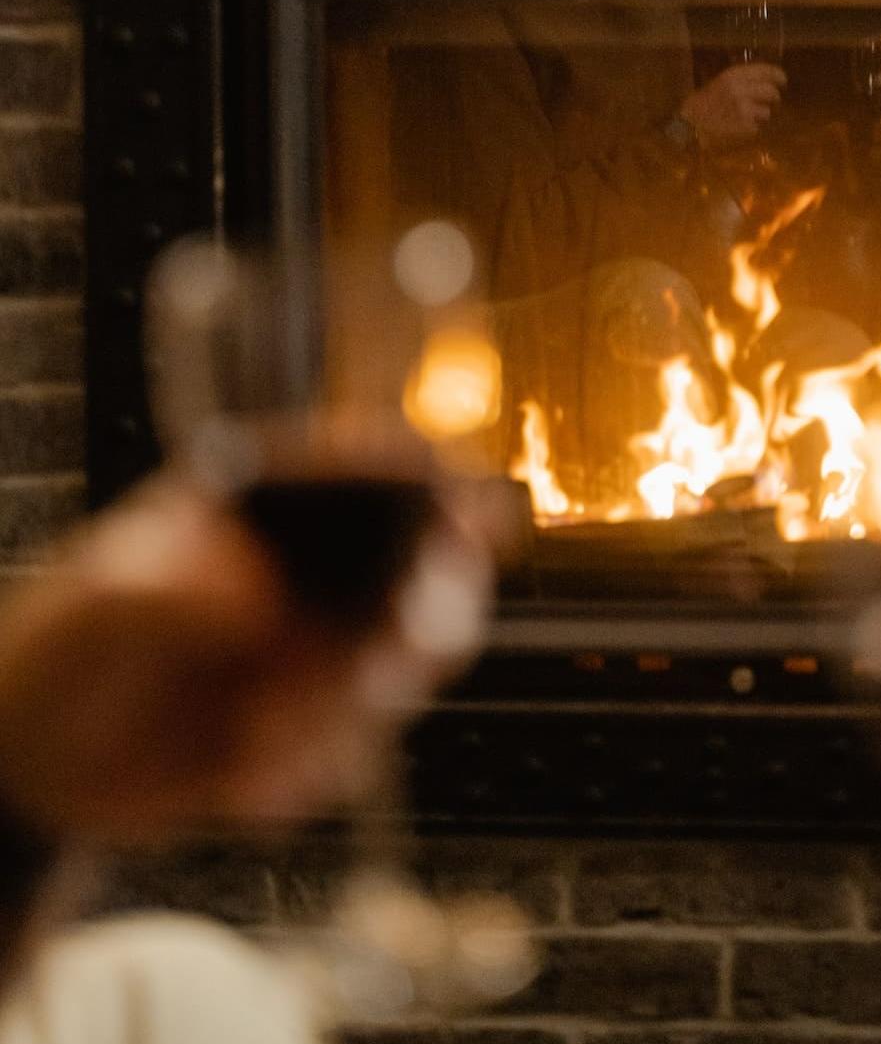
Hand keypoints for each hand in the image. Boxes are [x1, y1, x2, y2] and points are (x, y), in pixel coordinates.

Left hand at [0, 478, 491, 839]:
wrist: (42, 770)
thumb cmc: (57, 660)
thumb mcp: (85, 616)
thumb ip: (157, 596)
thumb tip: (254, 597)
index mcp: (264, 505)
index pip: (364, 466)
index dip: (430, 479)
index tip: (467, 517)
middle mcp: (315, 565)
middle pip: (427, 566)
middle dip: (420, 622)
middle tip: (375, 673)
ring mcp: (329, 642)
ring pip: (405, 667)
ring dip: (343, 717)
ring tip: (251, 746)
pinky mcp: (326, 718)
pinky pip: (360, 746)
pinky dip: (310, 772)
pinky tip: (238, 785)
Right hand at [680, 63, 786, 151]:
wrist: (689, 126)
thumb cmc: (701, 104)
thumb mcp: (719, 83)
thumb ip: (741, 80)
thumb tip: (766, 81)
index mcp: (733, 76)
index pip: (766, 71)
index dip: (778, 76)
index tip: (782, 80)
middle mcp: (741, 90)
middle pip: (772, 92)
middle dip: (773, 98)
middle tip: (770, 102)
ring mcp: (744, 110)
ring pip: (767, 112)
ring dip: (760, 116)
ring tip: (746, 117)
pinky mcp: (744, 127)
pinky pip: (757, 127)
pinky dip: (751, 129)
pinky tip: (738, 127)